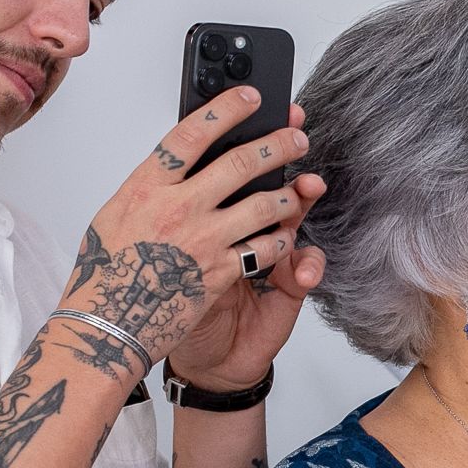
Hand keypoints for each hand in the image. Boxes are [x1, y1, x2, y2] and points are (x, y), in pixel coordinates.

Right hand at [55, 88, 319, 377]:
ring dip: (287, 195)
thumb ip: (149, 189)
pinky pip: (264, 249)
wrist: (106, 329)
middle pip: (239, 162)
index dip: (227, 109)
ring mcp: (202, 240)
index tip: (251, 97)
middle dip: (277, 144)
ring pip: (262, 204)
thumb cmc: (103, 276)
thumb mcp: (115, 217)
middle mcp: (176, 208)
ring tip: (297, 190)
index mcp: (146, 187)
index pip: (191, 133)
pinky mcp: (219, 273)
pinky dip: (280, 240)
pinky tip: (285, 236)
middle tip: (297, 136)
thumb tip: (178, 165)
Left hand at [169, 157, 326, 390]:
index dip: (236, 136)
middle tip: (293, 137)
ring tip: (307, 190)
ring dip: (301, 201)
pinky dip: (307, 264)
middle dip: (281, 155)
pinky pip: (306, 266)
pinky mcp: (290, 285)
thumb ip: (171, 216)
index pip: (226, 167)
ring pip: (293, 215)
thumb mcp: (159, 251)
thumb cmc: (173, 305)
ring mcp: (270, 253)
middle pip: (265, 178)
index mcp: (208, 214)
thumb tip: (174, 180)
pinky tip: (304, 267)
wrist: (199, 360)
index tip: (252, 107)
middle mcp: (241, 226)